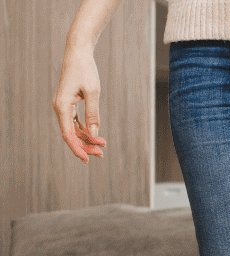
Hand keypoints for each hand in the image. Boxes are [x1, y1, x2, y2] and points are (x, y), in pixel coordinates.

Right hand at [53, 46, 106, 163]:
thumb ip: (93, 114)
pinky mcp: (69, 104)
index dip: (77, 148)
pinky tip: (96, 136)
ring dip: (86, 139)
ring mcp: (63, 106)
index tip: (88, 159)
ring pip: (73, 129)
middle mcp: (59, 108)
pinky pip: (75, 122)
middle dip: (85, 145)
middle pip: (71, 134)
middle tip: (101, 154)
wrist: (78, 55)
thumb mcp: (93, 93)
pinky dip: (85, 130)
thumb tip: (94, 134)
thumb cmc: (86, 71)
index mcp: (62, 106)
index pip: (68, 134)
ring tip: (102, 146)